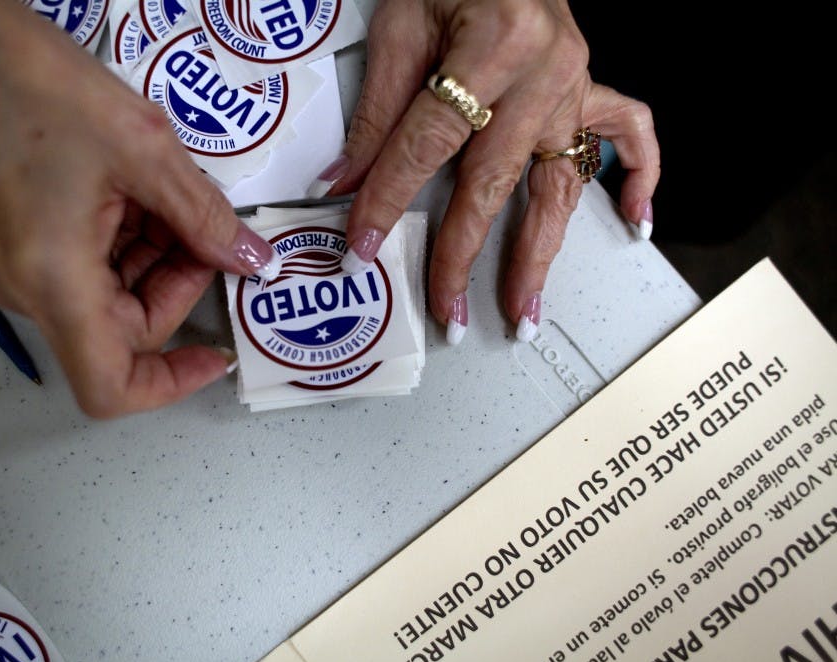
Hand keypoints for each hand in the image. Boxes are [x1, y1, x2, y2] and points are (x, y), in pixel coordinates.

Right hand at [0, 0, 279, 415]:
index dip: (171, 385)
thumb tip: (248, 257)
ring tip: (168, 197)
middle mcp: (24, 290)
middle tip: (204, 230)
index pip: (110, 386)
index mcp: (53, 280)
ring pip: (106, 299)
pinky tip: (138, 194)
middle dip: (177, 287)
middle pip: (122, 333)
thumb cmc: (29, 83)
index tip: (215, 355)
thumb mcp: (143, 149)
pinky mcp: (12, 246)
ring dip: (153, 261)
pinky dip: (123, 244)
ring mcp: (13, 269)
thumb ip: (203, 217)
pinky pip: (82, 271)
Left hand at [320, 0, 658, 343]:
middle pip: (495, 178)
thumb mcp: (402, 25)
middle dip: (464, 252)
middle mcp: (545, 68)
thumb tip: (345, 182)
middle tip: (449, 311)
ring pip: (561, 179)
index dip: (390, 196)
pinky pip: (632, 132)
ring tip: (523, 307)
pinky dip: (639, 177)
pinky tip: (634, 220)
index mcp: (493, 44)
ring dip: (541, 250)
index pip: (429, 140)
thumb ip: (378, 109)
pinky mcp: (592, 82)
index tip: (365, 242)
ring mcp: (577, 80)